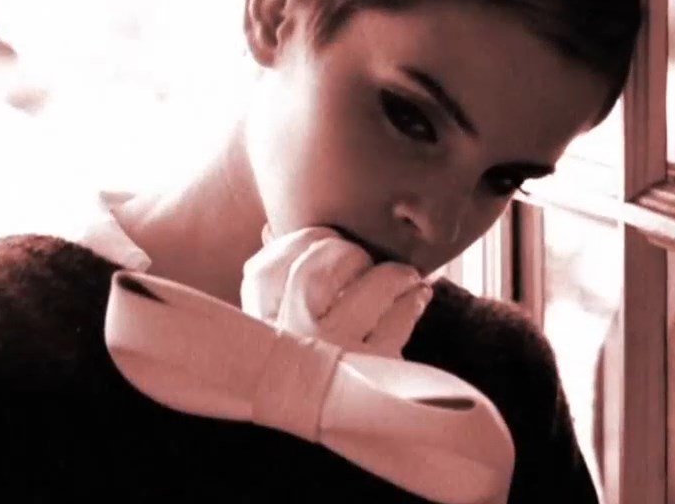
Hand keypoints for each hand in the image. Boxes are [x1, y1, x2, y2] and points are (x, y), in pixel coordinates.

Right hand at [240, 226, 433, 357]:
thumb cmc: (300, 374)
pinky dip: (412, 303)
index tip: (327, 239)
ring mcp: (329, 357)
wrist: (319, 446)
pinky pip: (398, 321)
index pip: (271, 263)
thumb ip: (272, 281)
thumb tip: (272, 228)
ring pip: (367, 289)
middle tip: (366, 258)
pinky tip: (417, 297)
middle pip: (317, 270)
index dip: (307, 240)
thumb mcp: (272, 330)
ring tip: (407, 275)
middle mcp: (287, 341)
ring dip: (394, 275)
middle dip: (349, 253)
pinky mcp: (371, 375)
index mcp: (257, 325)